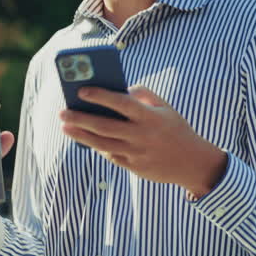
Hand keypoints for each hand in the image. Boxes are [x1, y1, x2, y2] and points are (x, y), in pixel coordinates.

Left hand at [60, 86, 226, 197]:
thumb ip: (143, 94)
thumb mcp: (165, 108)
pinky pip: (110, 155)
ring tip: (65, 127)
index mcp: (150, 117)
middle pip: (105, 126)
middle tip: (63, 112)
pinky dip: (96, 146)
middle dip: (81, 119)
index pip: (121, 103)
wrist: (193, 163)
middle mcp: (142, 135)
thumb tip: (119, 88)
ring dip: (81, 135)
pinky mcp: (134, 167)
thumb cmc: (174, 128)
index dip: (100, 96)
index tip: (81, 90)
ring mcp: (137, 153)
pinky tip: (83, 138)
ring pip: (102, 144)